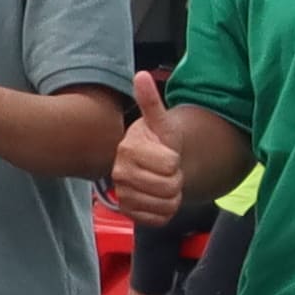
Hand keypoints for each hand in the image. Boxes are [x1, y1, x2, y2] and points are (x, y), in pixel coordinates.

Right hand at [108, 69, 186, 223]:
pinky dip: (166, 211)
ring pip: (166, 204)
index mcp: (127, 150)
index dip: (175, 161)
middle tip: (167, 170)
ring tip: (164, 182)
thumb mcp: (160, 120)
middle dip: (175, 179)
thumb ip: (150, 101)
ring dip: (172, 195)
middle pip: (168, 186)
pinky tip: (159, 197)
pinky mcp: (128, 213)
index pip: (169, 165)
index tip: (167, 155)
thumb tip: (141, 75)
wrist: (151, 163)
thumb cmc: (158, 140)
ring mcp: (123, 195)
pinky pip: (160, 219)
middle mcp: (120, 174)